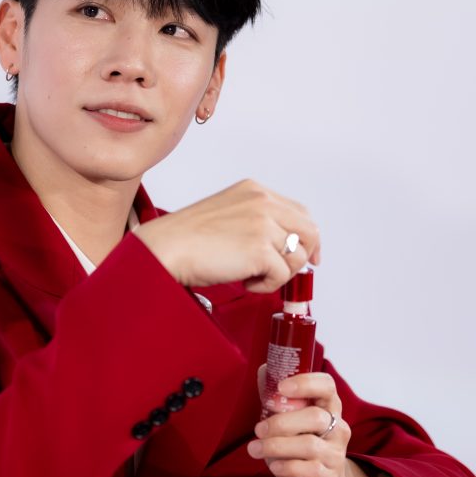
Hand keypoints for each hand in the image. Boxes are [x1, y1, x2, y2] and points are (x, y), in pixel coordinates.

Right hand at [135, 179, 319, 292]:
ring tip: (251, 276)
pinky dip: (266, 286)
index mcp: (254, 191)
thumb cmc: (188, 238)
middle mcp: (262, 202)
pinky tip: (245, 282)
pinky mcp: (260, 249)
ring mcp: (263, 224)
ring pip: (297, 257)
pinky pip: (282, 275)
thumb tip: (284, 245)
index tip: (306, 254)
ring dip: (278, 274)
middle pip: (309, 232)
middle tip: (286, 273)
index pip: (299, 213)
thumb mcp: (228, 214)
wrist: (166, 248)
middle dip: (303, 257)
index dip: (306, 237)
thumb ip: (257, 221)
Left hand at [250, 369, 430, 476]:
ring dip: (275, 446)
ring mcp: (336, 454)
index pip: (327, 386)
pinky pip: (307, 469)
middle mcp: (338, 429)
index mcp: (329, 409)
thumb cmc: (303, 451)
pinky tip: (274, 467)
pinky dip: (285, 466)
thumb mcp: (292, 424)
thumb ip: (279, 401)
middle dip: (281, 422)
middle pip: (315, 416)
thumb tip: (264, 371)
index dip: (305, 383)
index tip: (281, 387)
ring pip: (308, 444)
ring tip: (255, 449)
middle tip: (258, 429)